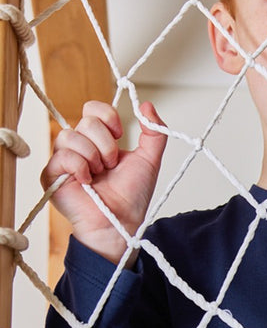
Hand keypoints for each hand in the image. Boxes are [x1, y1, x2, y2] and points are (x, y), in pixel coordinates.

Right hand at [40, 100, 167, 266]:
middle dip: (106, 144)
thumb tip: (146, 105)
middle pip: (86, 122)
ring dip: (94, 157)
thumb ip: (153, 132)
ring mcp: (63, 160)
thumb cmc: (132, 197)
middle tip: (111, 166)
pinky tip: (87, 182)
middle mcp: (79, 147)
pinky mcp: (51, 175)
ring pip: (71, 136)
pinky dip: (80, 168)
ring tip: (99, 176)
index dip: (108, 117)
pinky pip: (62, 156)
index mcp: (98, 140)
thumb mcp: (149, 160)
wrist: (122, 222)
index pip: (92, 109)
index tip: (120, 134)